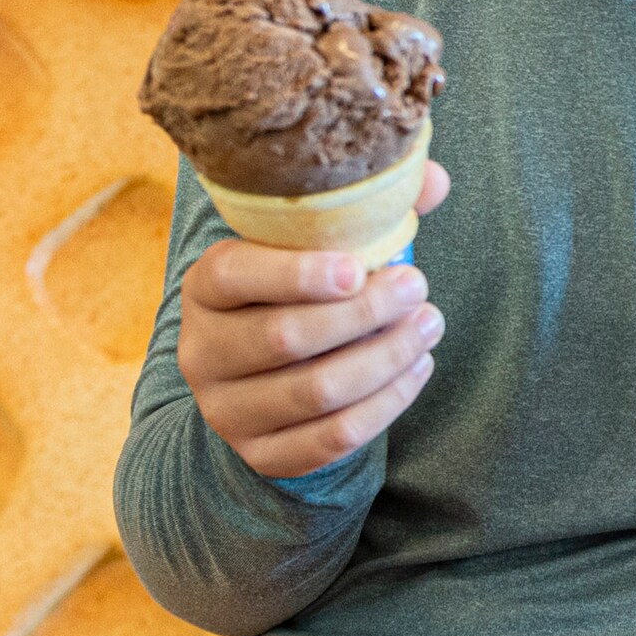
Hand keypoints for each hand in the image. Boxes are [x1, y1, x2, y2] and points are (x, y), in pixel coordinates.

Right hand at [173, 164, 450, 478]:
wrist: (259, 380)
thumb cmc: (298, 292)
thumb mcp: (313, 247)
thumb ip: (366, 209)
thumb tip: (433, 179)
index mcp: (203, 287)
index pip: (234, 275)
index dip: (294, 273)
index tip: (356, 268)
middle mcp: (201, 352)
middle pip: (284, 338)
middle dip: (363, 313)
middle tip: (417, 287)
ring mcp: (226, 411)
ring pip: (315, 392)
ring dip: (384, 358)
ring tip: (428, 326)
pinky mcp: (261, 456)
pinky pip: (331, 439)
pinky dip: (384, 404)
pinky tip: (417, 370)